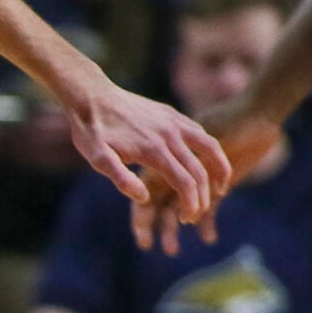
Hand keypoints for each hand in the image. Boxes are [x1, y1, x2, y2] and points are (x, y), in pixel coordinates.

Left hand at [57, 82, 227, 243]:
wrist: (91, 95)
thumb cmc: (90, 130)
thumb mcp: (96, 158)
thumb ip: (120, 179)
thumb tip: (144, 198)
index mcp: (153, 150)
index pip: (184, 182)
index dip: (190, 203)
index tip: (186, 218)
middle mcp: (169, 134)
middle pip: (199, 170)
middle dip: (201, 196)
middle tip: (195, 213)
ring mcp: (173, 121)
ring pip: (209, 147)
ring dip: (219, 169)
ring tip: (220, 188)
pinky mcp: (172, 114)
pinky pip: (199, 132)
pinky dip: (210, 149)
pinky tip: (206, 161)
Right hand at [131, 95, 277, 254]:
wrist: (260, 113)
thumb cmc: (230, 119)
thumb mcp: (201, 135)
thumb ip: (180, 159)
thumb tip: (155, 189)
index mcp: (166, 157)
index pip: (147, 192)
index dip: (142, 216)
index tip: (142, 238)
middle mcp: (178, 169)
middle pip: (160, 204)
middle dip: (157, 227)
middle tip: (156, 248)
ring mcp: (198, 179)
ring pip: (182, 209)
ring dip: (177, 228)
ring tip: (172, 251)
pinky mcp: (220, 186)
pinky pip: (210, 209)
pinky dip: (208, 222)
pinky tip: (208, 238)